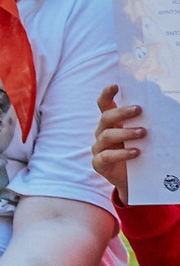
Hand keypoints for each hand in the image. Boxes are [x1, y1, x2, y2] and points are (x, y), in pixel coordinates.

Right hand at [94, 83, 143, 202]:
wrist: (133, 179)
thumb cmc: (139, 152)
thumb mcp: (142, 135)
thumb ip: (145, 122)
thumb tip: (165, 105)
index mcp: (112, 123)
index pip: (104, 105)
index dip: (106, 95)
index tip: (114, 86)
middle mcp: (102, 132)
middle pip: (105, 117)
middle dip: (121, 112)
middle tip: (139, 110)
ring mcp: (99, 148)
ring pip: (106, 135)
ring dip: (125, 132)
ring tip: (143, 133)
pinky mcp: (99, 163)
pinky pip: (107, 156)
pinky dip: (121, 153)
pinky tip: (135, 152)